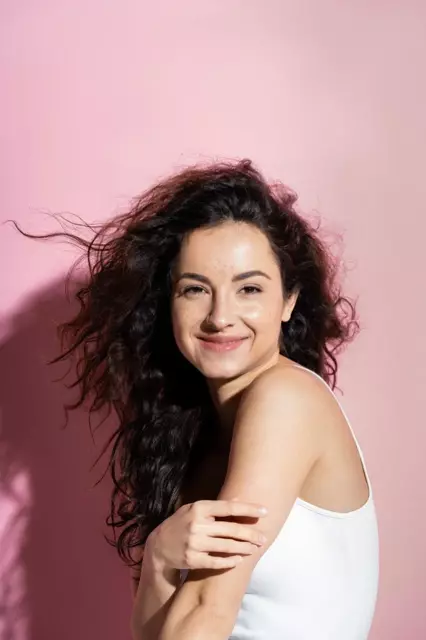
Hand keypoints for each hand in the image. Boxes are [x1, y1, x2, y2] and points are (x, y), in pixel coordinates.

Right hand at [148, 499, 267, 570]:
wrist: (158, 547)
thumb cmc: (181, 524)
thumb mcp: (193, 509)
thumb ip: (214, 507)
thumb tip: (238, 499)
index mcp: (198, 508)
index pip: (228, 507)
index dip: (248, 509)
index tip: (264, 511)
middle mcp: (197, 525)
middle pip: (231, 530)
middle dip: (251, 534)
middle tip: (263, 538)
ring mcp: (194, 543)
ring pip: (227, 547)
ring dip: (244, 548)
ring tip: (254, 548)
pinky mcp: (193, 560)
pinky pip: (216, 562)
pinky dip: (230, 561)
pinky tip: (239, 560)